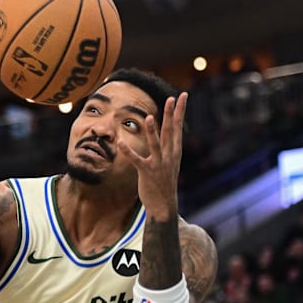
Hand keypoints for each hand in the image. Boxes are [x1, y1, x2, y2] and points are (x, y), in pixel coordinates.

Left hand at [117, 92, 187, 219]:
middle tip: (171, 98)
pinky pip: (136, 160)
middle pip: (170, 131)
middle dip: (170, 114)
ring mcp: (158, 164)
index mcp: (174, 151)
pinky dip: (127, 151)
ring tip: (148, 117)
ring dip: (151, 131)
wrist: (164, 206)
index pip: (178, 127)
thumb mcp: (170, 162)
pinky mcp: (146, 173)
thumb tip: (169, 132)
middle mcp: (169, 156)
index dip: (180, 111)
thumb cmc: (164, 182)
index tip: (183, 96)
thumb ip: (169, 147)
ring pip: (155, 144)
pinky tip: (120, 142)